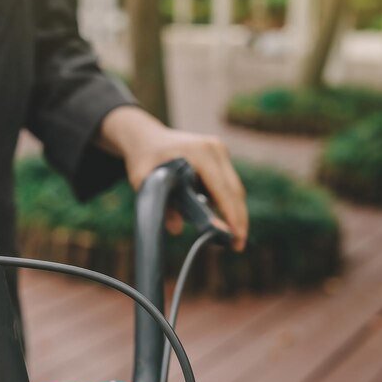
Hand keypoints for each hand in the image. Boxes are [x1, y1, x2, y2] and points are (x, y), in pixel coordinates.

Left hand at [97, 107, 247, 250]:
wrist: (143, 136)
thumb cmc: (143, 157)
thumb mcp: (143, 181)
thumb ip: (160, 204)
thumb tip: (176, 229)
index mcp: (200, 152)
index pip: (223, 189)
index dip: (231, 215)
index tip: (237, 236)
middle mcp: (214, 149)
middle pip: (235, 190)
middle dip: (238, 219)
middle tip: (237, 246)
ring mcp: (219, 150)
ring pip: (234, 188)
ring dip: (234, 212)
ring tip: (230, 238)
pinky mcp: (219, 155)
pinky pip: (227, 183)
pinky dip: (226, 202)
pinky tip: (221, 220)